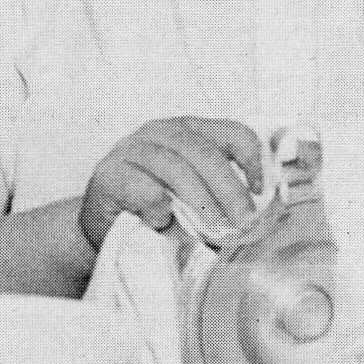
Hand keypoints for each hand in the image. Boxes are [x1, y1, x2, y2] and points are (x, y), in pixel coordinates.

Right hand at [79, 117, 264, 251]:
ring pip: (174, 166)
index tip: (259, 191)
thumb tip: (259, 216)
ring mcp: (130, 150)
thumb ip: (222, 195)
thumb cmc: (154, 213)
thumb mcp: (194, 198)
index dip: (252, 159)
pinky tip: (164, 222)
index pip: (230, 131)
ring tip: (213, 229)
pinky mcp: (107, 174)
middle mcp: (159, 132)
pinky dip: (159, 206)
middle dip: (229, 188)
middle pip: (203, 151)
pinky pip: (142, 187)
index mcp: (187, 131)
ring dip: (200, 201)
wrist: (104, 232)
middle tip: (242, 221)